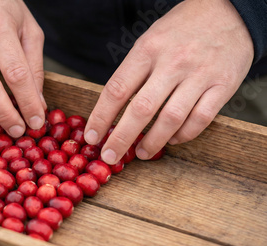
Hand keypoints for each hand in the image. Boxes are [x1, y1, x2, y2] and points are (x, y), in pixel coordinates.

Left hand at [84, 0, 253, 163]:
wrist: (228, 11)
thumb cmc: (181, 30)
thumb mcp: (149, 41)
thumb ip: (133, 72)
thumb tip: (111, 110)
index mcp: (147, 50)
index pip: (117, 89)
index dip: (101, 117)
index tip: (92, 137)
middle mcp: (172, 62)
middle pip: (141, 109)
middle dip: (121, 138)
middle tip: (110, 156)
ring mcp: (199, 74)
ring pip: (171, 119)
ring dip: (153, 142)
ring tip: (141, 153)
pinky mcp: (223, 85)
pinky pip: (200, 119)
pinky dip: (184, 135)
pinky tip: (172, 140)